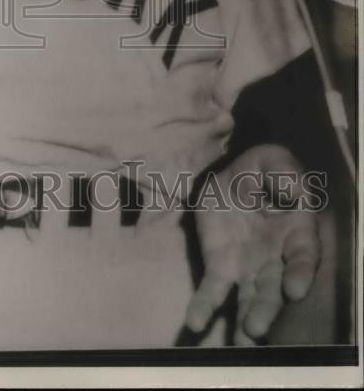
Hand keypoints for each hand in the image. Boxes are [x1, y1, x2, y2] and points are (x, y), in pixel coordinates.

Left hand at [185, 144, 320, 344]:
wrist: (228, 177)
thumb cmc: (260, 170)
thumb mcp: (272, 160)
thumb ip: (283, 171)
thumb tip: (292, 191)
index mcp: (296, 232)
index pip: (304, 258)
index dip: (301, 273)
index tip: (295, 289)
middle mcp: (277, 259)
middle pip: (276, 289)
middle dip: (268, 309)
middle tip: (256, 328)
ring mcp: (249, 268)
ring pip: (250, 298)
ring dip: (246, 318)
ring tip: (240, 339)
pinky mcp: (221, 268)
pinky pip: (214, 291)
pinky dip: (205, 308)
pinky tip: (195, 324)